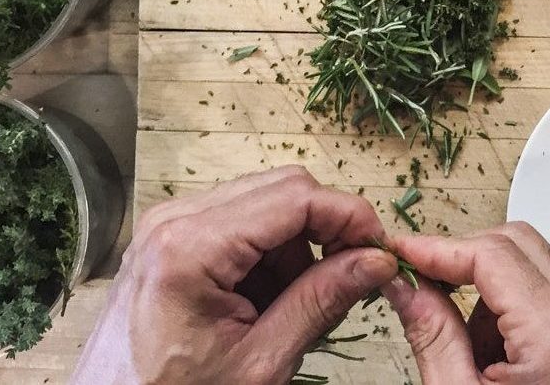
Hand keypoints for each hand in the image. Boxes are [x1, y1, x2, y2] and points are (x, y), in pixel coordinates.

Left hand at [72, 167, 398, 383]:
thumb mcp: (261, 361)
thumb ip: (321, 302)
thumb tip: (376, 261)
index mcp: (190, 248)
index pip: (295, 198)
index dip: (349, 217)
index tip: (381, 250)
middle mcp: (174, 220)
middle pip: (283, 188)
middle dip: (326, 229)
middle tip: (352, 277)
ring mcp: (168, 224)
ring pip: (266, 202)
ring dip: (298, 245)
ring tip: (298, 304)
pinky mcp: (170, 236)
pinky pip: (240, 221)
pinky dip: (269, 253)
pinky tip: (268, 299)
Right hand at [382, 222, 549, 383]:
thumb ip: (432, 333)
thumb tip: (402, 283)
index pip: (492, 255)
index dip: (438, 248)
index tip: (399, 252)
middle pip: (518, 245)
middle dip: (464, 261)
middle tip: (421, 287)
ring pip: (535, 264)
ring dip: (490, 288)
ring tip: (470, 350)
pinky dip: (515, 309)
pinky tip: (498, 357)